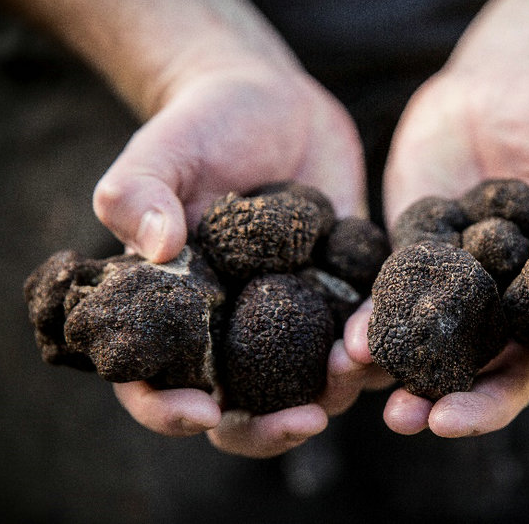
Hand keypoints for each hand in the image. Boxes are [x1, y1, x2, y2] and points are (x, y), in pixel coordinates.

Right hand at [95, 53, 373, 454]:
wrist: (274, 103)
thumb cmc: (202, 124)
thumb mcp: (162, 149)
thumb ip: (137, 192)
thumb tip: (156, 247)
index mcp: (175, 310)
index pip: (155, 382)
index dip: (168, 411)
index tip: (201, 412)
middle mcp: (233, 325)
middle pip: (242, 407)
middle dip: (271, 425)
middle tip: (307, 418)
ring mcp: (291, 314)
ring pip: (310, 382)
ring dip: (336, 390)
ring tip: (356, 363)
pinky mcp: (341, 291)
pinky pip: (361, 333)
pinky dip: (376, 342)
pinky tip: (391, 332)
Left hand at [368, 56, 528, 436]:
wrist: (504, 82)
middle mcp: (522, 308)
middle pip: (505, 371)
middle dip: (473, 402)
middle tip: (436, 423)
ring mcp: (466, 292)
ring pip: (443, 353)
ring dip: (410, 381)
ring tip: (382, 402)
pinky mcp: (416, 264)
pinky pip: (393, 305)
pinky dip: (371, 325)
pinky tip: (349, 342)